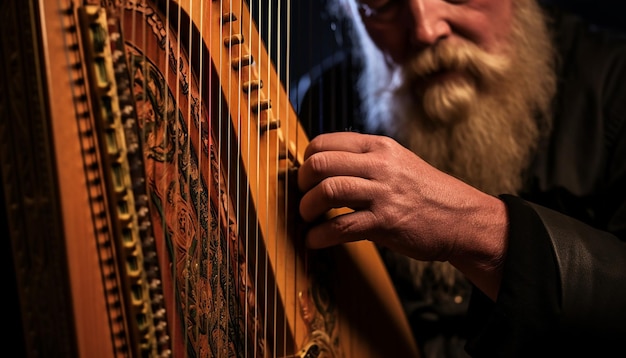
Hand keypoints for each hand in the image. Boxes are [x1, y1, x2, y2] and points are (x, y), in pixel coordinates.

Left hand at [297, 132, 507, 278]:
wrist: (462, 218)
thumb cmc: (425, 192)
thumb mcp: (398, 162)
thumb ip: (365, 160)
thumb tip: (325, 166)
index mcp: (379, 146)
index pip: (326, 142)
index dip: (307, 158)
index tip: (305, 174)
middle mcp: (380, 165)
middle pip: (321, 163)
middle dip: (302, 182)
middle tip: (303, 195)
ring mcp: (383, 193)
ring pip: (327, 191)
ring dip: (307, 207)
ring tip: (307, 217)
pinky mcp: (385, 223)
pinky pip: (340, 227)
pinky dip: (319, 236)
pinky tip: (314, 240)